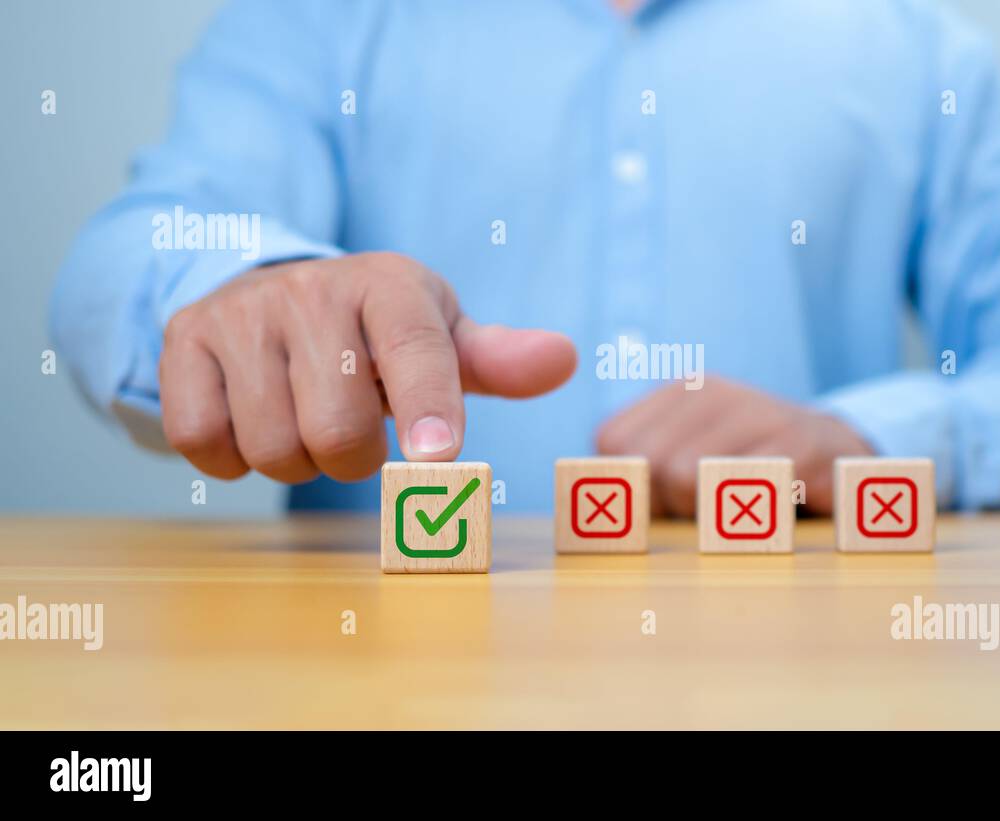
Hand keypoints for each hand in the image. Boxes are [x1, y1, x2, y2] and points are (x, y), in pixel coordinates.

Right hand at [160, 252, 576, 481]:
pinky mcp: (182, 341)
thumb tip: (562, 360)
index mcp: (389, 285)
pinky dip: (231, 457)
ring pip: (270, 445)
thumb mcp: (441, 335)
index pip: (415, 351)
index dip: (428, 408)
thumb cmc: (376, 332)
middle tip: (355, 434)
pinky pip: (201, 439)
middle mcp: (311, 290)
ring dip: (295, 460)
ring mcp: (240, 313)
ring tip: (306, 421)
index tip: (438, 458)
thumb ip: (497, 360)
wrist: (272, 290)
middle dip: (353, 458)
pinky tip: (254, 422)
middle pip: (336, 429)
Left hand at [595, 377, 872, 516]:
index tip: (664, 504)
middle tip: (707, 511)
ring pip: (685, 478)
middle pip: (647, 464)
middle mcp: (716, 392)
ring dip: (706, 516)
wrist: (840, 454)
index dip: (629, 487)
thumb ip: (641, 472)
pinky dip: (749, 516)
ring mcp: (762, 411)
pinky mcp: (804, 444)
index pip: (613, 442)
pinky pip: (745, 491)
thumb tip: (592, 508)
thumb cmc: (748, 470)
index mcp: (680, 392)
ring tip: (738, 510)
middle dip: (668, 506)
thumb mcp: (691, 455)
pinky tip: (769, 509)